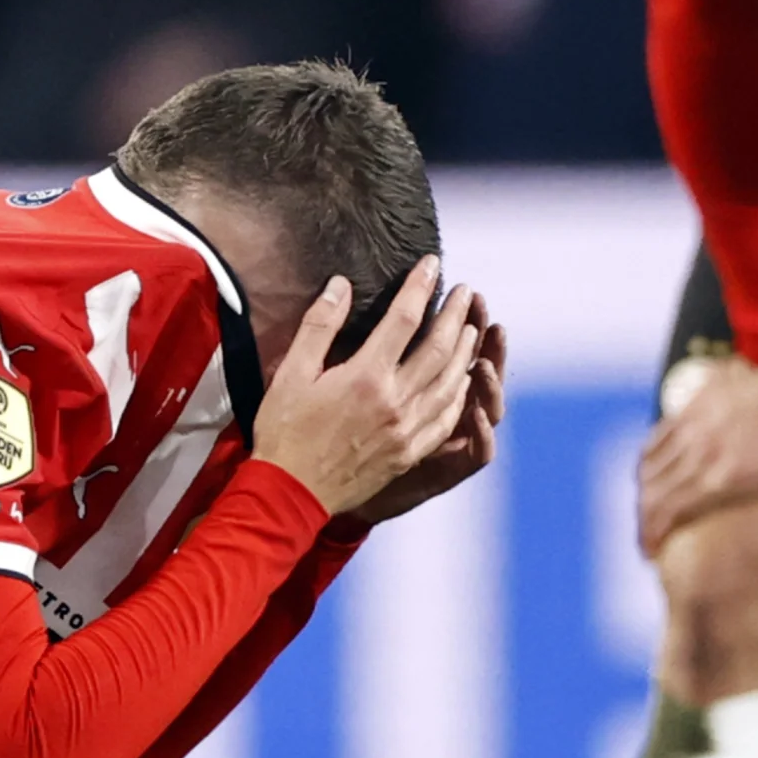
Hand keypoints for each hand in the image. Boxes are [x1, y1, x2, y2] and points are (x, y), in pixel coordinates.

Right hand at [249, 257, 482, 517]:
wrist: (291, 493)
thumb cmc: (285, 431)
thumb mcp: (291, 373)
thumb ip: (319, 326)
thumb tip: (340, 286)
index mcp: (365, 377)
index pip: (404, 319)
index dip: (420, 287)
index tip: (433, 264)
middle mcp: (395, 401)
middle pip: (440, 348)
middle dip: (456, 315)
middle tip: (466, 291)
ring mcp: (407, 430)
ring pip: (450, 383)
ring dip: (465, 352)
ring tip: (472, 328)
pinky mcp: (409, 452)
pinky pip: (446, 419)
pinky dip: (459, 394)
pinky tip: (462, 380)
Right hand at [634, 355, 757, 559]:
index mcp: (723, 478)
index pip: (668, 513)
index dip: (652, 537)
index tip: (653, 555)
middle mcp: (698, 453)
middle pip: (650, 495)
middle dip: (644, 524)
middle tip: (649, 544)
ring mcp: (691, 427)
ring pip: (648, 469)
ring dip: (644, 496)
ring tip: (651, 515)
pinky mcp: (690, 406)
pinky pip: (655, 440)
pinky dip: (649, 463)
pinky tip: (656, 474)